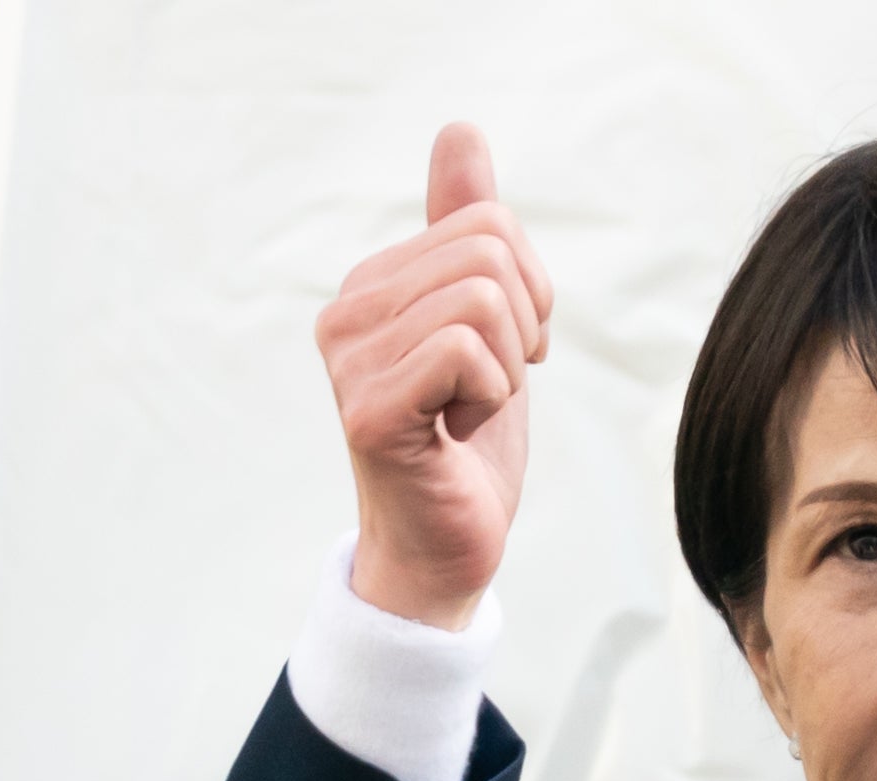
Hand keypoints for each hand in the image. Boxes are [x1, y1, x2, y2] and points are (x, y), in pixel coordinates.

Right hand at [315, 122, 553, 628]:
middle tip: (491, 388)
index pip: (488, 223)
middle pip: (489, 250)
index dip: (529, 293)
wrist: (445, 551)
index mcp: (373, 283)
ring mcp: (350, 361)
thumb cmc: (466, 446)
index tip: (503, 356)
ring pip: (482, 298)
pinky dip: (492, 397)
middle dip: (523, 326)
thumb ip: (466, 230)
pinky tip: (459, 434)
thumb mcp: (486, 323)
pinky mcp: (369, 410)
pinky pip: (466, 349)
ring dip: (506, 368)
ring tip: (470, 412)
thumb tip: (459, 131)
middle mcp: (347, 311)